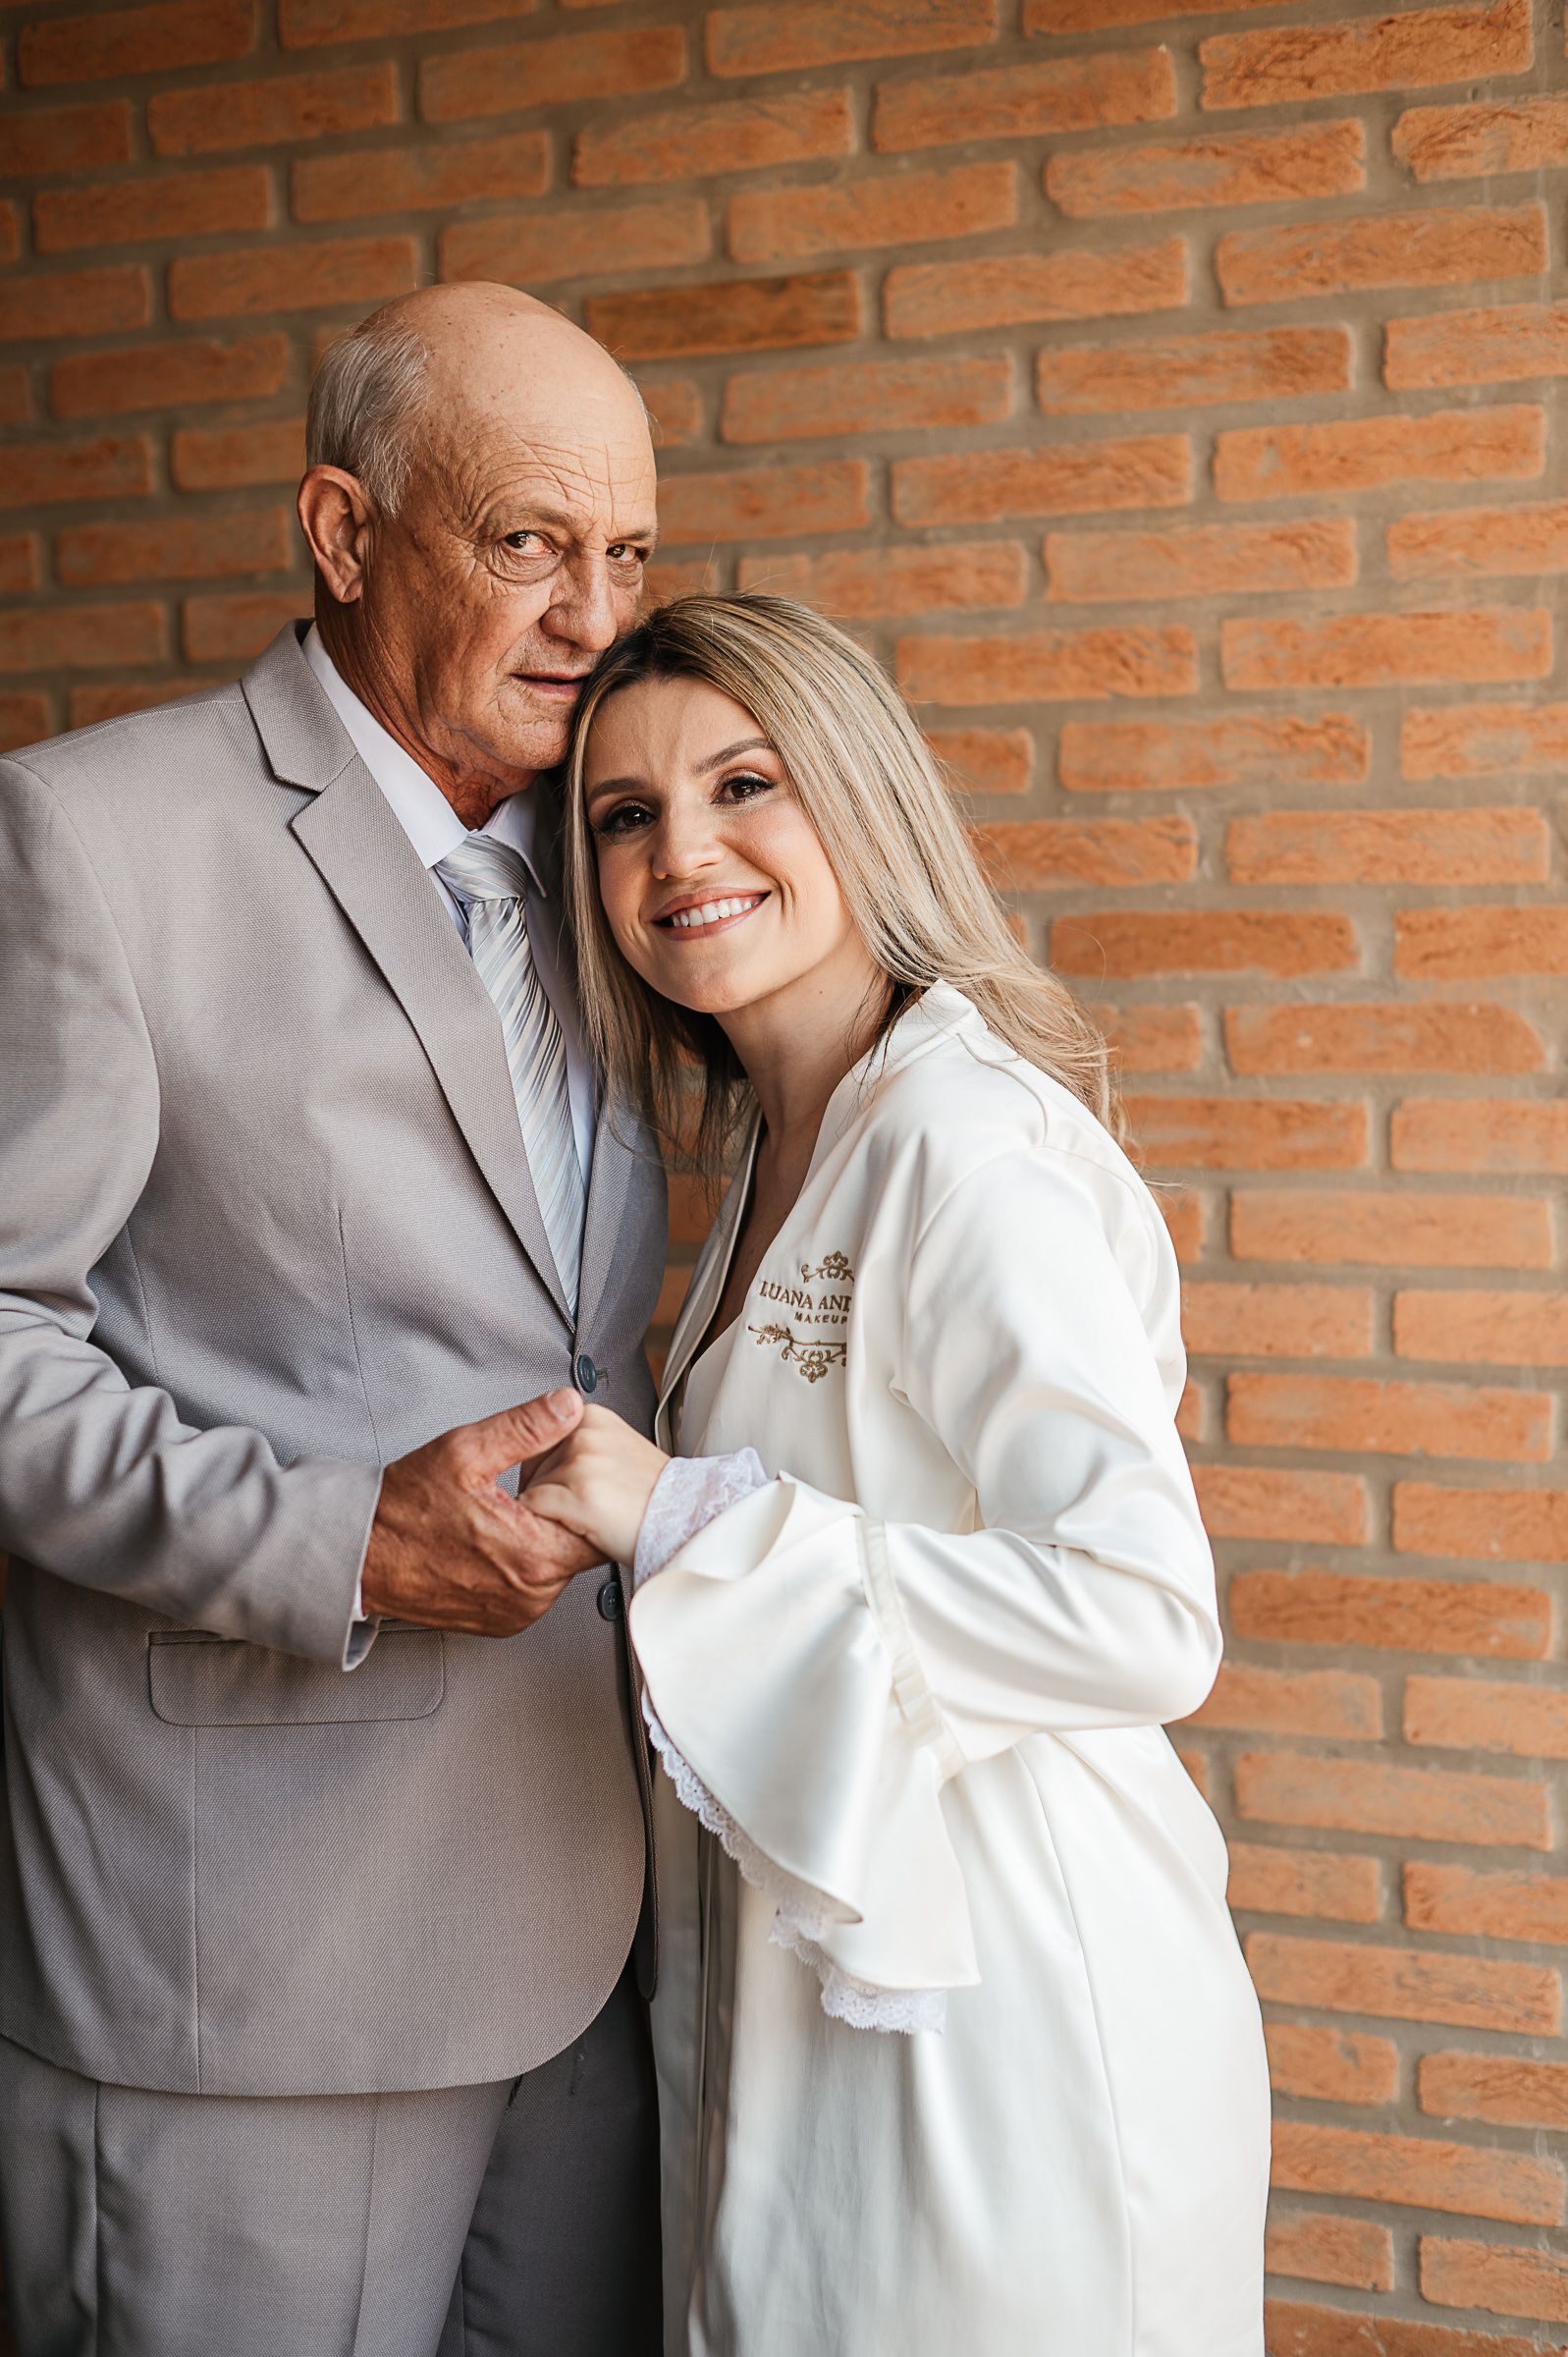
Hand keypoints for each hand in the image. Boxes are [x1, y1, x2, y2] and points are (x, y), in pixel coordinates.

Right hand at [360, 1388, 601, 1636]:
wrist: (360, 1557)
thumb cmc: (403, 1511)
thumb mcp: (465, 1452)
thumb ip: (525, 1428)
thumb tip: (567, 1406)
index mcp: (534, 1556)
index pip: (599, 1526)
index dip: (589, 1495)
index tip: (571, 1478)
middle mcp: (532, 1595)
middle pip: (580, 1546)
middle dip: (565, 1514)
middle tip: (533, 1490)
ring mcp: (517, 1614)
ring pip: (558, 1566)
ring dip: (544, 1539)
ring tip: (510, 1513)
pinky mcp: (503, 1623)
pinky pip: (533, 1587)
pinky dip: (524, 1563)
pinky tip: (498, 1539)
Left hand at [524, 1404, 668, 1567]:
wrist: (685, 1520)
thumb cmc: (651, 1495)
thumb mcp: (615, 1449)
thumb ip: (578, 1443)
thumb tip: (538, 1451)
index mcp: (591, 1416)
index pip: (538, 1441)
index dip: (550, 1471)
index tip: (580, 1484)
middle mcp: (585, 1432)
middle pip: (530, 1466)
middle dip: (549, 1489)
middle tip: (591, 1500)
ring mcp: (583, 1461)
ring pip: (533, 1489)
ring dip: (554, 1510)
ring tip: (594, 1512)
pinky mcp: (580, 1493)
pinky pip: (536, 1509)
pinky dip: (551, 1523)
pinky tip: (585, 1523)